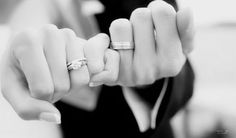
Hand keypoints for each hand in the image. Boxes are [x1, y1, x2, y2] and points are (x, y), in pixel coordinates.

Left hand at [0, 24, 118, 121]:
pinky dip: (88, 79)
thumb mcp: (12, 90)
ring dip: (71, 87)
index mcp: (27, 41)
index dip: (39, 98)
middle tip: (48, 82)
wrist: (31, 50)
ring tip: (59, 77)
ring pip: (81, 79)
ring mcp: (70, 35)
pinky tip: (75, 73)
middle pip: (62, 85)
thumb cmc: (20, 70)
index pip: (41, 87)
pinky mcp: (86, 40)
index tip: (33, 88)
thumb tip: (56, 117)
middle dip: (55, 93)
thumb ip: (28, 108)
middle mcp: (50, 32)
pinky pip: (96, 69)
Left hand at [108, 0, 193, 86]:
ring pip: (120, 25)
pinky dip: (109, 39)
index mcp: (171, 62)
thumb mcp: (180, 44)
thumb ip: (186, 29)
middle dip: (142, 19)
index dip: (159, 10)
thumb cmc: (162, 54)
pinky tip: (118, 49)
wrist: (141, 75)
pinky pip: (102, 40)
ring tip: (132, 41)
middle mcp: (149, 71)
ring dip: (126, 28)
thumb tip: (186, 11)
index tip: (158, 21)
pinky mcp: (109, 73)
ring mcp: (127, 73)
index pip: (162, 12)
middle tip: (144, 33)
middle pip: (140, 16)